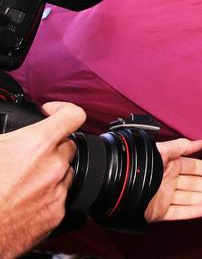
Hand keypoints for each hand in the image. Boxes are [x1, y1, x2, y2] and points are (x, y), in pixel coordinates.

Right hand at [0, 102, 83, 257]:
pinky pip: (58, 198)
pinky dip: (45, 197)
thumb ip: (8, 136)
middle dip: (51, 148)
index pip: (72, 115)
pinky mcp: (57, 214)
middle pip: (67, 146)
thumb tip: (9, 134)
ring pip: (64, 173)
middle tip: (27, 156)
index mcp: (37, 144)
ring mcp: (58, 191)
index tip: (53, 113)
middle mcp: (54, 166)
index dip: (62, 110)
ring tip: (20, 182)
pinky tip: (23, 201)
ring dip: (49, 174)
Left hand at [144, 139, 201, 221]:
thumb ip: (181, 147)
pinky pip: (178, 212)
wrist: (116, 183)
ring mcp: (164, 197)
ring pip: (191, 198)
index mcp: (169, 166)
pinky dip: (192, 212)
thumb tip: (200, 142)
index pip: (193, 167)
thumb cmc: (138, 164)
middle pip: (195, 184)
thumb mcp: (162, 151)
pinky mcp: (158, 212)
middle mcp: (168, 181)